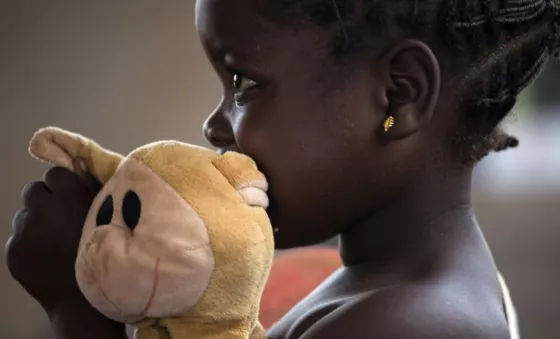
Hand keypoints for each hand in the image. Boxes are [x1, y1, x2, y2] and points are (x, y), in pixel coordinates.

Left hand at [5, 159, 100, 310]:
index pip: (55, 174)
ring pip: (25, 214)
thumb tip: (77, 162)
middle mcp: (42, 208)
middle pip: (34, 190)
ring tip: (56, 240)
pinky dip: (30, 242)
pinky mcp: (13, 250)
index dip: (65, 186)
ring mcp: (24, 230)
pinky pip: (19, 237)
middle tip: (63, 218)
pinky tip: (48, 255)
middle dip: (46, 200)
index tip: (74, 199)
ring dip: (37, 221)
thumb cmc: (106, 252)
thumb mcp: (109, 213)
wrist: (85, 299)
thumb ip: (92, 186)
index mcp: (69, 195)